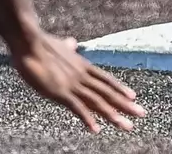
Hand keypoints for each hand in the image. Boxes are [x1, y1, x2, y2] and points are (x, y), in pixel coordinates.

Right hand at [11, 31, 145, 133]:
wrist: (29, 41)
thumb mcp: (59, 45)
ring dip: (113, 115)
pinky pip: (77, 108)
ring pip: (98, 101)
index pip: (106, 79)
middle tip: (142, 114)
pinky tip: (96, 129)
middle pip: (108, 92)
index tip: (133, 97)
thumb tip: (72, 42)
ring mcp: (72, 84)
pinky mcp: (60, 92)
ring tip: (126, 126)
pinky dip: (87, 118)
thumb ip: (68, 47)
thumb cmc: (40, 43)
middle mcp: (82, 75)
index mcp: (82, 65)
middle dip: (125, 104)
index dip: (120, 88)